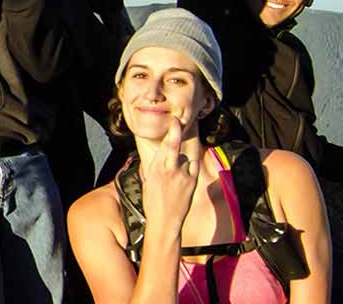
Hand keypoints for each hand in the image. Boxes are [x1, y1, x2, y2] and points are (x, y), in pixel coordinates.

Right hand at [139, 113, 202, 231]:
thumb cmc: (153, 203)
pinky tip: (186, 167)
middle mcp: (169, 170)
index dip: (170, 132)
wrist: (165, 222)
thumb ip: (157, 166)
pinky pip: (193, 167)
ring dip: (182, 158)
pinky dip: (190, 164)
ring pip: (185, 157)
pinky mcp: (192, 183)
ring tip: (177, 169)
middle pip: (173, 145)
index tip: (174, 121)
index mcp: (155, 169)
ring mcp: (182, 176)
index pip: (163, 146)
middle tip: (178, 121)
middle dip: (176, 131)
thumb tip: (163, 154)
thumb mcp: (149, 181)